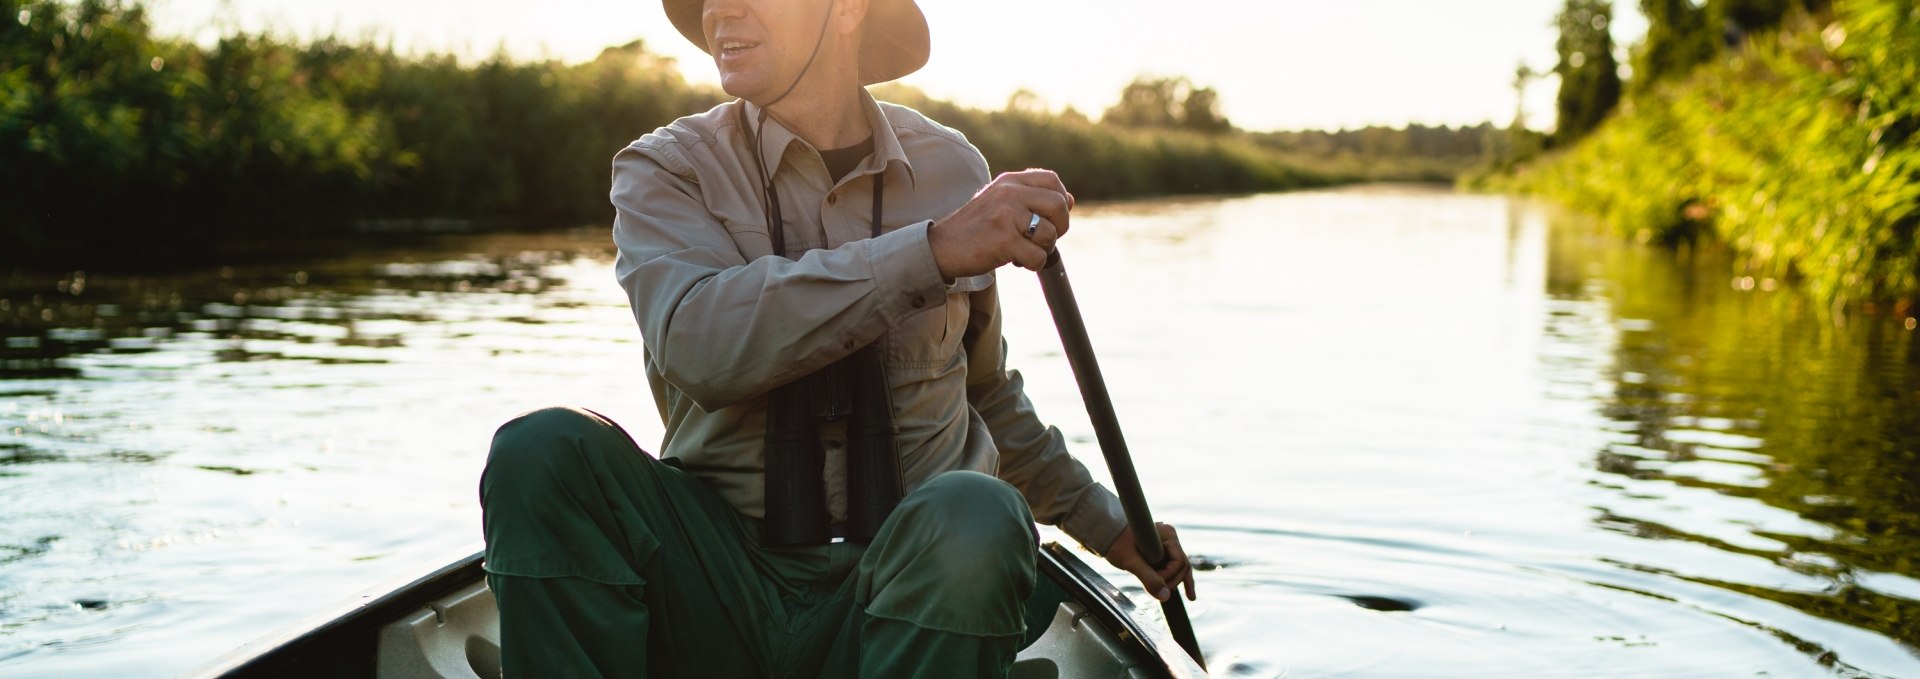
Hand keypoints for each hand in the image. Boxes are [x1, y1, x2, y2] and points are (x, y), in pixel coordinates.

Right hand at [927, 169, 1075, 278]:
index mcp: (1009, 181)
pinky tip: (1015, 260)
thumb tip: (1070, 200)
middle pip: (1058, 205)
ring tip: (1023, 250)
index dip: (1060, 200)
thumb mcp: (1000, 202)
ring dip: (1043, 249)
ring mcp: (1007, 216)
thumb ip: (1031, 197)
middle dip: (1059, 227)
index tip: (1050, 218)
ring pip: (1050, 234)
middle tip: (1043, 239)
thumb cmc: (975, 229)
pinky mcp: (1005, 240)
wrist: (942, 248)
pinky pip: (1038, 256)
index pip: (1052, 180)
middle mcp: (1009, 194)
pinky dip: (1032, 264)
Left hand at [1105, 522, 1196, 602]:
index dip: (1168, 576)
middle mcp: (1171, 539)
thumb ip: (1148, 578)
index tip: (1153, 581)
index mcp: (1168, 535)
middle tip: (1154, 590)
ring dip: (1171, 583)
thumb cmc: (1116, 542)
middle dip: (1171, 582)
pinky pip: (1175, 570)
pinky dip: (1179, 582)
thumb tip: (1165, 597)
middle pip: (1182, 567)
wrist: (1105, 535)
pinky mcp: (1162, 554)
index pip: (1179, 562)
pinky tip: (1190, 597)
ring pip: (1180, 570)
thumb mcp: (1131, 561)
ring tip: (1159, 592)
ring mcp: (1168, 546)